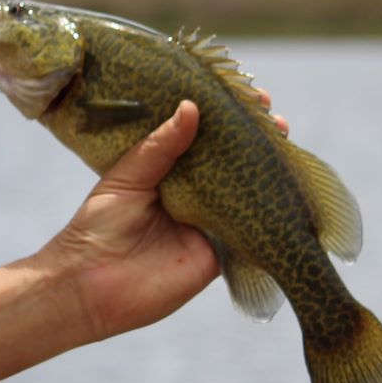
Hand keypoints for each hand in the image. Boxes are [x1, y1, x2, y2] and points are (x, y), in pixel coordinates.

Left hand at [34, 94, 289, 343]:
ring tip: (288, 147)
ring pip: (247, 195)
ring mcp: (207, 224)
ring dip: (271, 174)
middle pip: (231, 164)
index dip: (225, 118)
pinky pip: (250, 233)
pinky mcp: (218, 254)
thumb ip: (159, 146)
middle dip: (257, 142)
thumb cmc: (96, 227)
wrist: (90, 286)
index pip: (202, 137)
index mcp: (165, 170)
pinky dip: (270, 217)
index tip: (247, 95)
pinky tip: (291, 195)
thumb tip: (191, 106)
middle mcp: (190, 194)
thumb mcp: (126, 178)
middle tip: (277, 121)